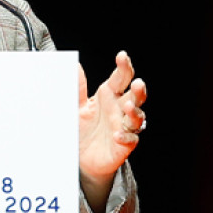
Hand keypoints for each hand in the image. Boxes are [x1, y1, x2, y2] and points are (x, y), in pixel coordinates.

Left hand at [78, 50, 146, 211]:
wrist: (82, 156)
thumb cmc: (83, 126)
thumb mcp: (76, 105)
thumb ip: (76, 87)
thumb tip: (73, 64)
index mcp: (110, 94)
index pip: (120, 77)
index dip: (124, 66)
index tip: (122, 56)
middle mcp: (120, 108)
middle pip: (135, 96)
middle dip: (138, 90)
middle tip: (137, 83)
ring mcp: (124, 126)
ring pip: (137, 117)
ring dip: (135, 112)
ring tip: (128, 105)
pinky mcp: (124, 144)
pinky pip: (129, 140)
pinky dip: (125, 137)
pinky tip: (118, 134)